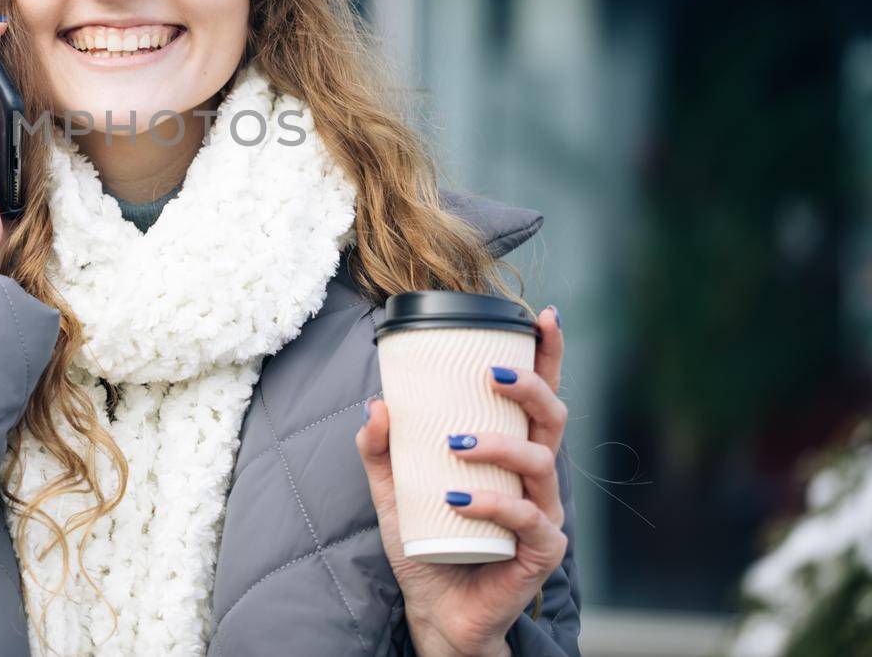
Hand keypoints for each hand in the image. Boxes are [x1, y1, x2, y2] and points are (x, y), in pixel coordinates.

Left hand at [354, 305, 568, 656]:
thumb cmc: (426, 542)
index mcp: (510, 451)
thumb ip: (380, 450)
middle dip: (530, 386)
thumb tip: (376, 404)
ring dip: (499, 445)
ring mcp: (543, 513)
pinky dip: (493, 503)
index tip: (544, 317)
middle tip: (490, 374)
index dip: (548, 356)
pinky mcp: (541, 551)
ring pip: (541, 462)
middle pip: (553, 418)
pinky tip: (459, 498)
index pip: (537, 396)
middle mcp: (535, 476)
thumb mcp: (393, 491)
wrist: (436, 610)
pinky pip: (528, 517)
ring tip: (456, 445)